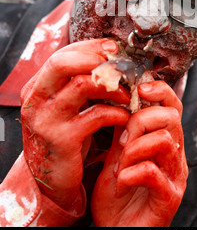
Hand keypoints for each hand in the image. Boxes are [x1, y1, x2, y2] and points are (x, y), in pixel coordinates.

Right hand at [20, 39, 129, 209]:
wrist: (52, 182)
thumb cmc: (64, 137)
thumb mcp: (64, 107)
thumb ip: (76, 83)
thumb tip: (109, 59)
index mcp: (36, 87)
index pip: (61, 55)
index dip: (90, 48)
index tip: (113, 48)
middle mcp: (36, 100)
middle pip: (62, 63)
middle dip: (95, 58)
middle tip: (119, 65)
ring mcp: (47, 120)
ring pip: (81, 84)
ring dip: (112, 85)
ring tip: (128, 93)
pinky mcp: (63, 140)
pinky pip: (96, 116)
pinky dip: (116, 112)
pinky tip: (125, 116)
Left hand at [91, 81, 187, 226]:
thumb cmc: (117, 196)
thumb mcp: (117, 156)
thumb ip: (123, 131)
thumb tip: (121, 100)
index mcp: (166, 142)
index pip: (172, 105)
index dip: (159, 90)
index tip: (139, 89)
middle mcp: (176, 156)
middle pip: (171, 117)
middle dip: (140, 122)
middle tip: (122, 142)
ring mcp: (175, 176)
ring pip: (164, 140)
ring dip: (134, 149)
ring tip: (121, 166)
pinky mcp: (170, 198)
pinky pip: (152, 171)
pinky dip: (130, 173)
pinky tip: (122, 183)